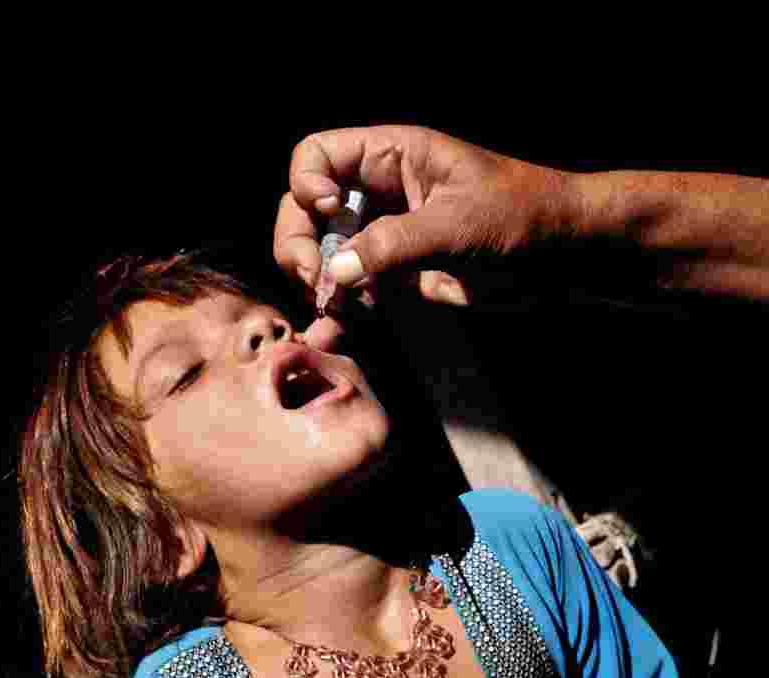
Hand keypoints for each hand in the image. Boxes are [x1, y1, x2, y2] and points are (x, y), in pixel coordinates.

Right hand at [273, 125, 572, 305]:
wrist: (568, 259)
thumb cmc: (525, 216)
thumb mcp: (458, 222)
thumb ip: (393, 243)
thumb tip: (333, 272)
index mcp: (393, 157)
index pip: (317, 155)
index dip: (307, 184)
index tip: (328, 214)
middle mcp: (379, 192)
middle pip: (305, 208)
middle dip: (298, 243)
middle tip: (313, 279)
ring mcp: (384, 235)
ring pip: (322, 252)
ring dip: (315, 282)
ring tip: (332, 311)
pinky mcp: (396, 274)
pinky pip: (352, 289)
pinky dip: (340, 310)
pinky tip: (334, 332)